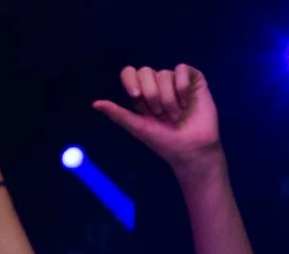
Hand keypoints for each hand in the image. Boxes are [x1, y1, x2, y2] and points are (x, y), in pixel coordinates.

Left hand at [94, 64, 222, 171]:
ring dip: (168, 98)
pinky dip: (182, 87)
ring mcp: (175, 81)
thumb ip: (118, 114)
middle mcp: (157, 84)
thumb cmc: (164, 141)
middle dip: (151, 95)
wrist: (190, 148)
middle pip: (145, 71)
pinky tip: (187, 102)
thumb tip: (94, 104)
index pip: (129, 72)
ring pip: (164, 74)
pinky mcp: (193, 79)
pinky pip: (181, 70)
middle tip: (160, 114)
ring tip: (176, 114)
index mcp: (141, 94)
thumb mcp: (137, 127)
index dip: (131, 81)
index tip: (136, 96)